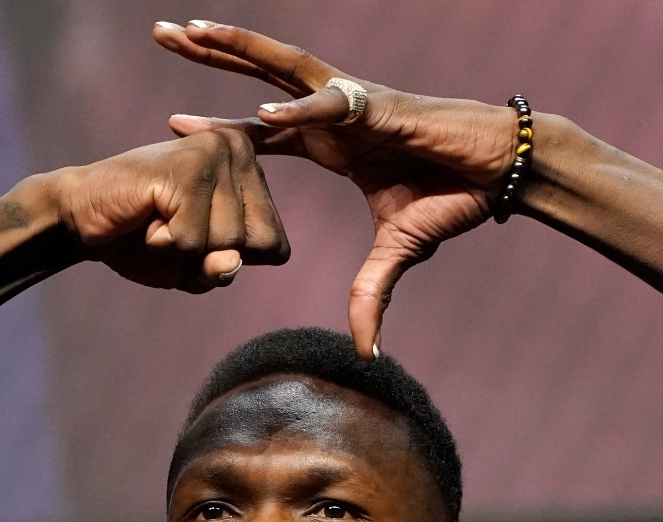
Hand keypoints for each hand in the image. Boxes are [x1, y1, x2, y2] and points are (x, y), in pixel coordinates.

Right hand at [48, 130, 289, 293]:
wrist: (82, 216)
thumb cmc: (142, 240)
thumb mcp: (193, 269)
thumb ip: (221, 270)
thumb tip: (231, 261)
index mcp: (251, 169)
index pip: (277, 248)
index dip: (232, 260)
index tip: (195, 235)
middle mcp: (239, 150)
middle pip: (257, 246)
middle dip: (211, 255)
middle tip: (173, 227)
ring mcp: (215, 153)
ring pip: (227, 243)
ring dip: (184, 250)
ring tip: (157, 219)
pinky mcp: (188, 167)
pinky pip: (192, 241)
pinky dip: (163, 245)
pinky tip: (146, 216)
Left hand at [154, 21, 519, 356]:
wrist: (501, 171)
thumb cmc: (454, 196)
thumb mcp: (399, 251)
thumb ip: (370, 292)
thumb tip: (364, 349)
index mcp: (331, 139)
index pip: (261, 129)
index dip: (219, 126)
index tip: (171, 124)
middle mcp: (334, 110)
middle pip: (260, 75)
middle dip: (210, 53)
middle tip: (161, 32)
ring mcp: (354, 102)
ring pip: (284, 66)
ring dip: (237, 48)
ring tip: (192, 30)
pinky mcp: (381, 108)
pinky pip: (332, 107)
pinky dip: (299, 111)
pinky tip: (263, 113)